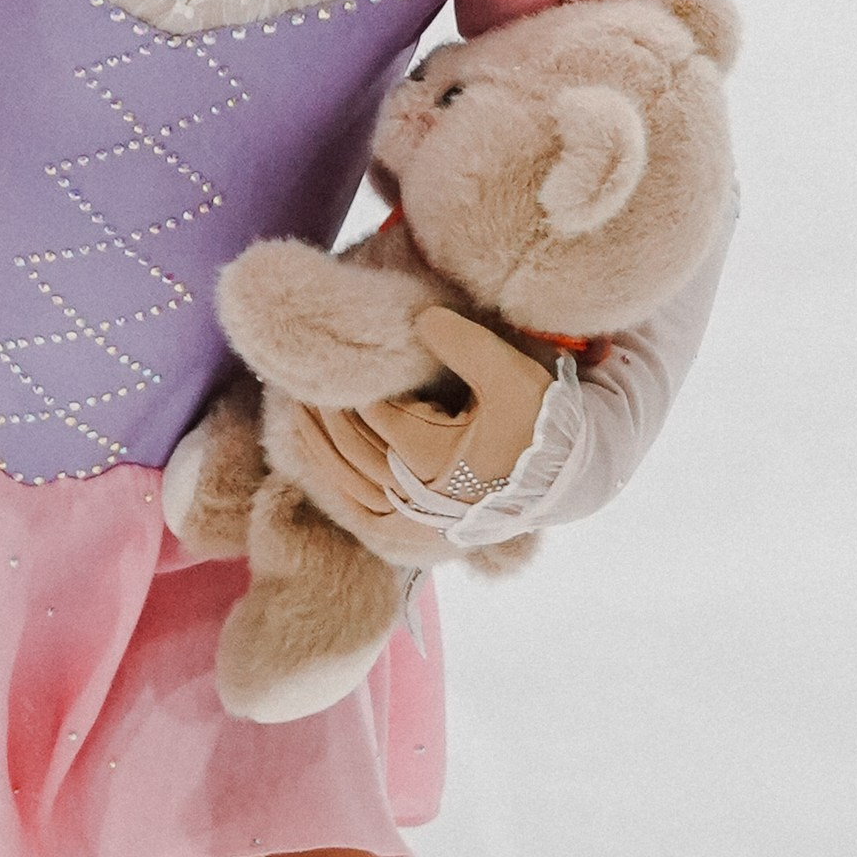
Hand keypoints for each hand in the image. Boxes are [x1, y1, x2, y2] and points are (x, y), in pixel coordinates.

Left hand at [287, 307, 551, 560]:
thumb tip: (418, 318)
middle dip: (322, 409)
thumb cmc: (537, 421)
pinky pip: (353, 508)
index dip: (348, 383)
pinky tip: (316, 453)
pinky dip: (330, 479)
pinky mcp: (406, 537)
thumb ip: (463, 342)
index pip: (372, 413)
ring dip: (316, 442)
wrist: (559, 478)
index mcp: (435, 460)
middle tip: (297, 374)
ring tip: (297, 407)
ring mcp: (408, 525)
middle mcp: (415, 500)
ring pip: (343, 480)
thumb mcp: (510, 374)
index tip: (327, 356)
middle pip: (349, 445)